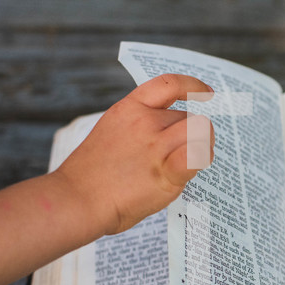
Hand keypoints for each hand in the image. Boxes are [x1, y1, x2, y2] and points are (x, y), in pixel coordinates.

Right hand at [57, 73, 214, 235]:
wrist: (77, 199)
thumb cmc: (91, 176)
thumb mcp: (111, 133)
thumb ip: (137, 127)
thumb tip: (168, 132)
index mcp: (129, 109)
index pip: (169, 84)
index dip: (192, 86)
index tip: (206, 94)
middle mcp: (144, 122)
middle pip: (187, 117)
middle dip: (192, 134)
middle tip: (185, 153)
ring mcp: (155, 145)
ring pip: (199, 131)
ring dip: (203, 144)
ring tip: (193, 159)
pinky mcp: (166, 171)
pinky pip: (198, 154)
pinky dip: (202, 158)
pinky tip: (196, 166)